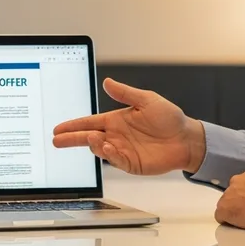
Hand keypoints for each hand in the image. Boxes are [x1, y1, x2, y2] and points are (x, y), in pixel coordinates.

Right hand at [52, 78, 205, 174]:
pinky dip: (109, 156)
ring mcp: (123, 151)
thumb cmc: (169, 118)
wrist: (187, 138)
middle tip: (57, 140)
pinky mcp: (132, 164)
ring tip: (91, 138)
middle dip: (71, 139)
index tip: (59, 128)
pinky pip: (116, 161)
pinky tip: (108, 148)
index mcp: (116, 120)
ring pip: (99, 150)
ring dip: (92, 145)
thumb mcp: (147, 100)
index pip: (89, 122)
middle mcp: (116, 136)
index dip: (73, 125)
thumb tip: (107, 82)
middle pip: (87, 138)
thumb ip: (125, 93)